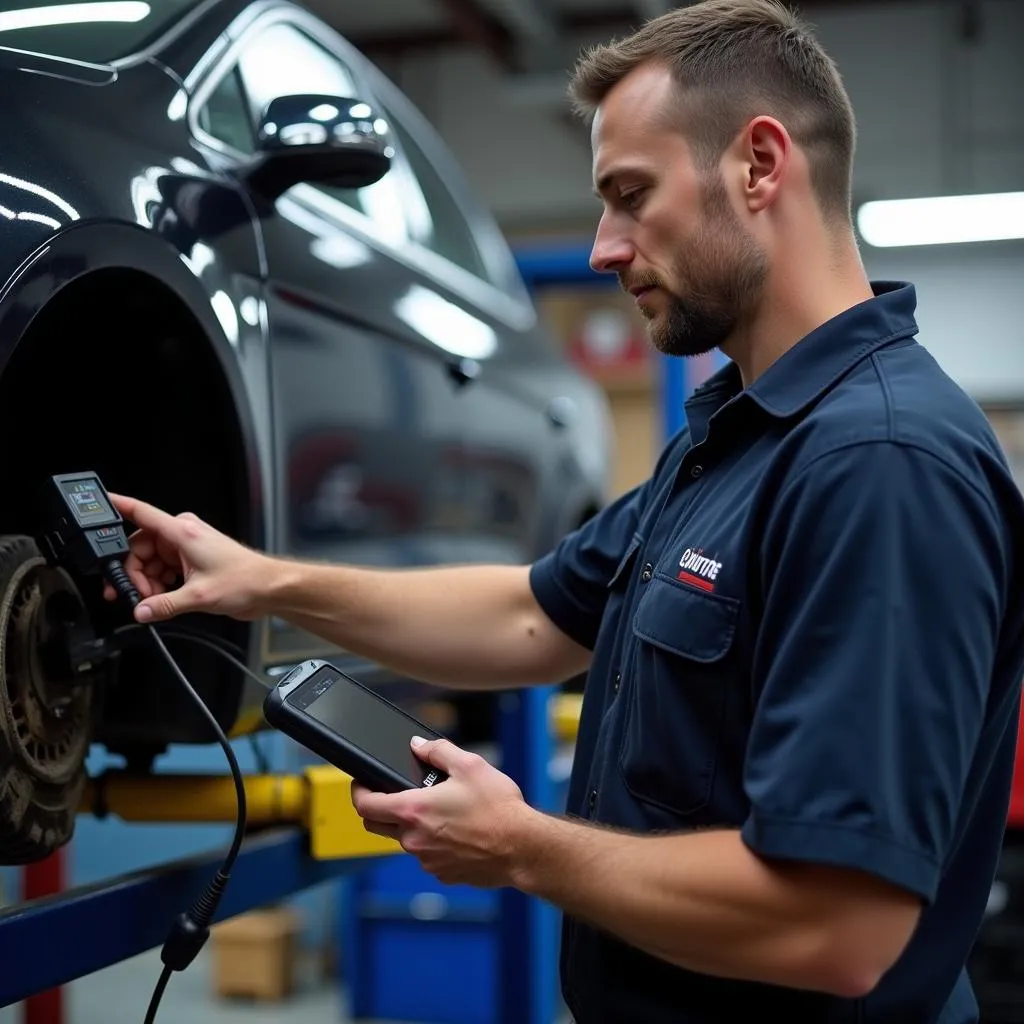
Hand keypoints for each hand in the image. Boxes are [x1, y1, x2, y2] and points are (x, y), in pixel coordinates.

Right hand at [102, 494, 271, 622]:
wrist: (268, 588)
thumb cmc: (245, 580)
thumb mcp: (198, 596)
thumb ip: (164, 605)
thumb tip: (140, 611)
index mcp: (182, 532)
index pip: (140, 512)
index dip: (117, 504)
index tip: (99, 500)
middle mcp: (183, 536)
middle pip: (139, 547)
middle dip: (134, 572)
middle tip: (135, 595)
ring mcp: (187, 548)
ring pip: (150, 561)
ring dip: (146, 582)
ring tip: (153, 601)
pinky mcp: (191, 561)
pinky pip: (163, 569)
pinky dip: (159, 584)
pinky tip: (163, 599)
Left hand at [351, 736, 532, 887]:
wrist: (522, 848)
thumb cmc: (498, 809)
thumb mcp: (469, 765)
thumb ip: (437, 751)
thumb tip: (418, 745)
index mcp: (414, 810)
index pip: (365, 806)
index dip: (358, 792)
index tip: (361, 784)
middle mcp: (414, 839)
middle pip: (376, 826)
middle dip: (377, 810)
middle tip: (394, 796)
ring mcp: (427, 860)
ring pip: (405, 841)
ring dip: (412, 826)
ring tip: (440, 811)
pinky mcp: (442, 874)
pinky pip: (427, 856)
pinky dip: (433, 843)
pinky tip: (456, 832)